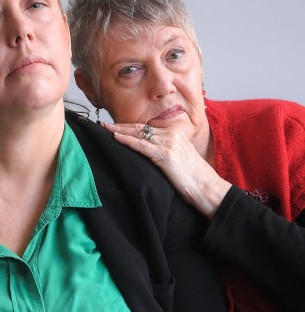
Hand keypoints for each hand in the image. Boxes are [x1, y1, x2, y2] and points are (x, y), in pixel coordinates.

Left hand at [103, 122, 230, 218]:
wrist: (207, 187)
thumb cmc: (193, 178)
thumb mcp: (178, 160)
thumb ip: (165, 152)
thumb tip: (149, 154)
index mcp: (174, 134)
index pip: (147, 128)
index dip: (130, 126)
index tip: (115, 126)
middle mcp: (171, 135)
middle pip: (140, 128)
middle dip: (121, 125)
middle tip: (104, 124)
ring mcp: (169, 143)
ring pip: (139, 134)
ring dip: (120, 130)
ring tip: (105, 129)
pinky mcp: (166, 155)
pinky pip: (142, 145)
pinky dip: (127, 140)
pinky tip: (116, 138)